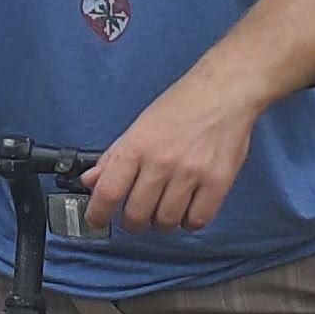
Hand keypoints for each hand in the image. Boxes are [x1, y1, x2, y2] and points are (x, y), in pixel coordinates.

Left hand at [83, 73, 260, 235]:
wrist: (223, 91)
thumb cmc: (181, 106)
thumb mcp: (140, 125)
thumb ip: (115, 156)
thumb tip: (91, 181)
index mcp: (137, 145)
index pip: (109, 191)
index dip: (98, 214)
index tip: (98, 221)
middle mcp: (161, 161)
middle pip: (136, 214)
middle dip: (132, 221)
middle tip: (136, 215)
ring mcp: (191, 173)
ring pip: (166, 221)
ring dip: (161, 222)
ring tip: (164, 209)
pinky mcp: (218, 182)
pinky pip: (197, 220)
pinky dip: (189, 221)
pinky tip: (188, 209)